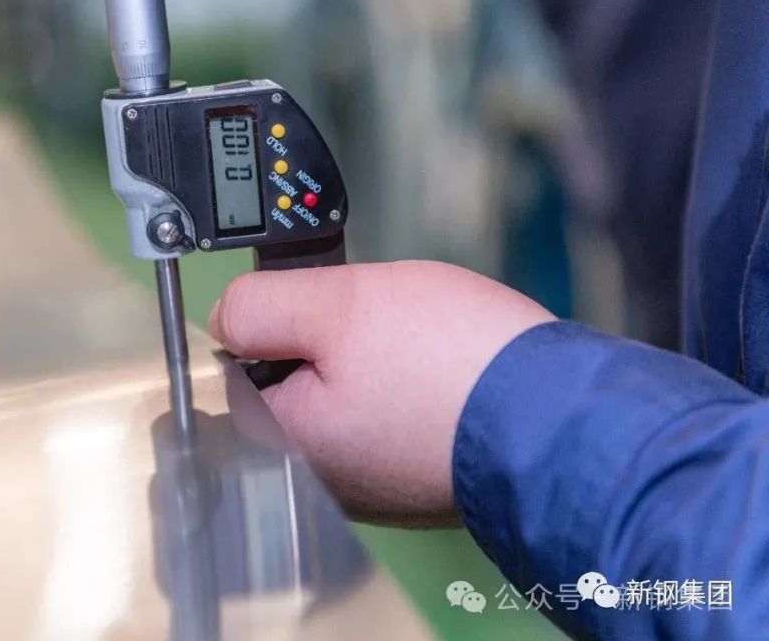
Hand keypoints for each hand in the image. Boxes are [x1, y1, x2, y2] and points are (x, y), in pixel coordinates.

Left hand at [209, 261, 553, 525]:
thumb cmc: (453, 367)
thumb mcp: (336, 304)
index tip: (298, 306)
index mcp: (283, 444)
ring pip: (337, 396)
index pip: (228, 373)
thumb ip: (261, 306)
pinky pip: (382, 416)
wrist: (562, 421)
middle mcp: (318, 479)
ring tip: (410, 344)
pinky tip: (431, 372)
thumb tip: (225, 316)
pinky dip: (398, 388)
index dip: (260, 324)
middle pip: (285, 385)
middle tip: (365, 321)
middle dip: (316, 342)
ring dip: (361, 362)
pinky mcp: (412, 476)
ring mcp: (369, 484)